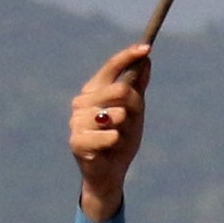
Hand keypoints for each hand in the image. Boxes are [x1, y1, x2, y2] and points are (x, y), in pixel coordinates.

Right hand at [72, 46, 150, 217]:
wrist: (110, 173)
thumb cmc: (121, 140)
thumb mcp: (134, 112)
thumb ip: (137, 87)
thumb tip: (146, 60)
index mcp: (94, 91)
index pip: (111, 68)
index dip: (128, 56)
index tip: (147, 48)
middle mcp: (81, 102)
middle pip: (119, 90)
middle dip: (134, 105)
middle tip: (131, 119)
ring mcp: (76, 121)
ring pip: (116, 114)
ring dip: (124, 128)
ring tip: (115, 138)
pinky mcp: (76, 141)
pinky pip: (110, 135)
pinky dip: (116, 142)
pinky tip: (108, 149)